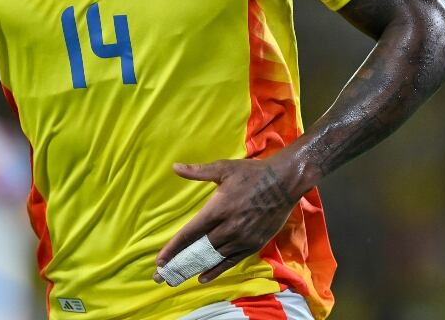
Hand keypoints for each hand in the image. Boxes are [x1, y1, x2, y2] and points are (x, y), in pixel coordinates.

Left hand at [154, 155, 309, 284]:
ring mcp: (242, 238)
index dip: (174, 248)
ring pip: (214, 258)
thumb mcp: (224, 168)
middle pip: (199, 249)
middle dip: (180, 262)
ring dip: (195, 268)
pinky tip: (203, 276)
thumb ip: (198, 171)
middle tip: (162, 275)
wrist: (285, 182)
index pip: (190, 233)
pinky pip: (231, 261)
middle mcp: (229, 227)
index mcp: (218, 209)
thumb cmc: (252, 174)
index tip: (160, 260)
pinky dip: (216, 270)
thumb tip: (175, 167)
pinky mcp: (254, 244)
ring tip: (179, 277)